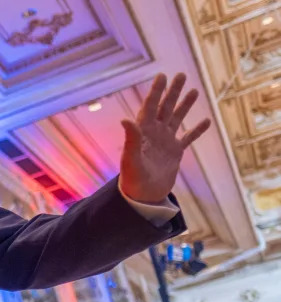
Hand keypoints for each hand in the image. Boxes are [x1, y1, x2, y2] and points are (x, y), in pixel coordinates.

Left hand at [120, 73, 210, 202]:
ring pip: (177, 119)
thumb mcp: (130, 158)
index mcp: (143, 132)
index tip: (162, 75)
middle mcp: (154, 133)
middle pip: (165, 108)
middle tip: (180, 75)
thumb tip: (125, 119)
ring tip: (193, 91)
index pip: (150, 107)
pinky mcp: (175, 153)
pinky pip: (188, 138)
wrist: (142, 197)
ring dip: (185, 105)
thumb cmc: (132, 179)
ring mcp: (165, 142)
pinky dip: (197, 130)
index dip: (156, 91)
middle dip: (173, 92)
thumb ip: (131, 139)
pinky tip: (206, 121)